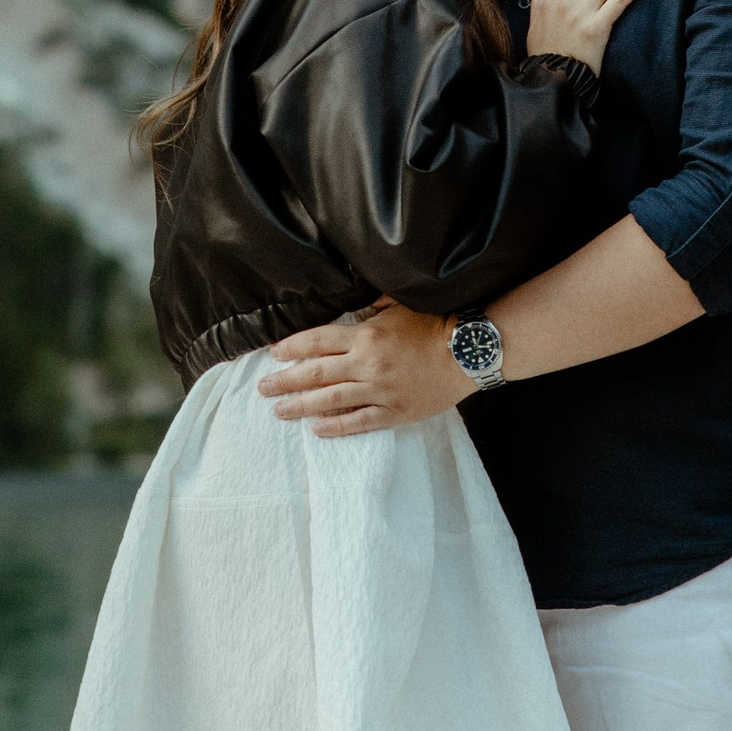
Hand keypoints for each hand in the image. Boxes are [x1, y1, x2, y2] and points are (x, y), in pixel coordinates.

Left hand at [260, 300, 464, 438]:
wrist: (468, 352)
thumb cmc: (435, 324)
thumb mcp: (399, 304)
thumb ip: (369, 305)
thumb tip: (347, 302)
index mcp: (366, 336)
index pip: (316, 342)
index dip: (291, 348)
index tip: (272, 354)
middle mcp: (367, 365)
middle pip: (315, 374)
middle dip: (285, 381)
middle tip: (262, 388)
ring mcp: (379, 391)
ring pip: (330, 401)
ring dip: (300, 406)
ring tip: (279, 410)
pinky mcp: (394, 412)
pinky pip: (358, 422)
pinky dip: (335, 426)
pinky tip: (316, 429)